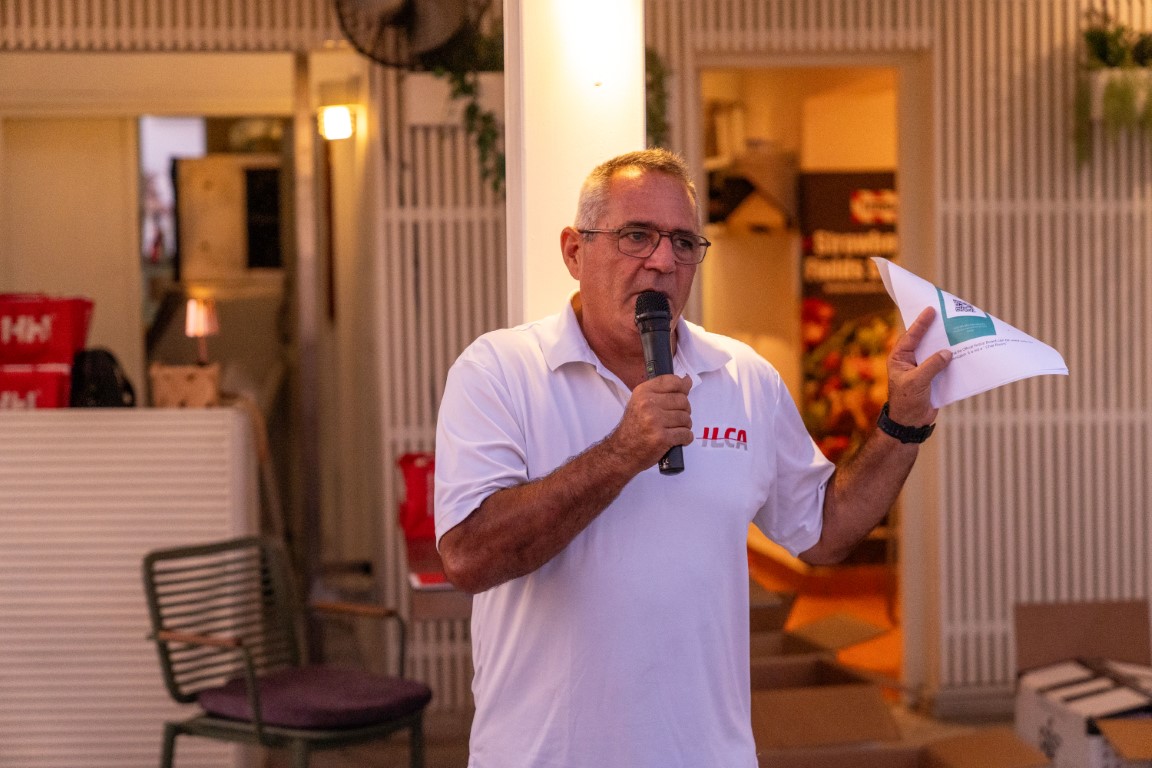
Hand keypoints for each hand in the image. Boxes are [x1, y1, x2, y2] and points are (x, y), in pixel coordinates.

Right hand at [609, 374, 692, 470]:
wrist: (622, 451)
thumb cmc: (634, 427)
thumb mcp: (642, 403)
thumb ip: (663, 391)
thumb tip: (687, 381)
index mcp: (642, 392)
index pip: (672, 381)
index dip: (683, 387)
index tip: (683, 392)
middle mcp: (647, 404)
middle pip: (683, 401)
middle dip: (684, 411)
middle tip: (675, 418)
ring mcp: (655, 421)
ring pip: (686, 418)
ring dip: (684, 426)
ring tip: (673, 430)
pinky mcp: (662, 438)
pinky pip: (686, 434)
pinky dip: (685, 438)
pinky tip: (676, 439)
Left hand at [886, 307, 951, 425]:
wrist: (910, 424)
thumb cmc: (906, 401)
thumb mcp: (917, 381)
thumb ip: (932, 365)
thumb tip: (948, 352)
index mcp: (899, 358)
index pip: (911, 336)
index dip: (921, 323)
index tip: (930, 310)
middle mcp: (910, 361)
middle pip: (924, 341)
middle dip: (935, 329)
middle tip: (947, 314)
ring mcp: (922, 369)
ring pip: (936, 352)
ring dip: (946, 344)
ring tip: (959, 331)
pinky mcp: (933, 378)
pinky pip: (944, 365)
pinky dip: (953, 360)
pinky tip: (964, 352)